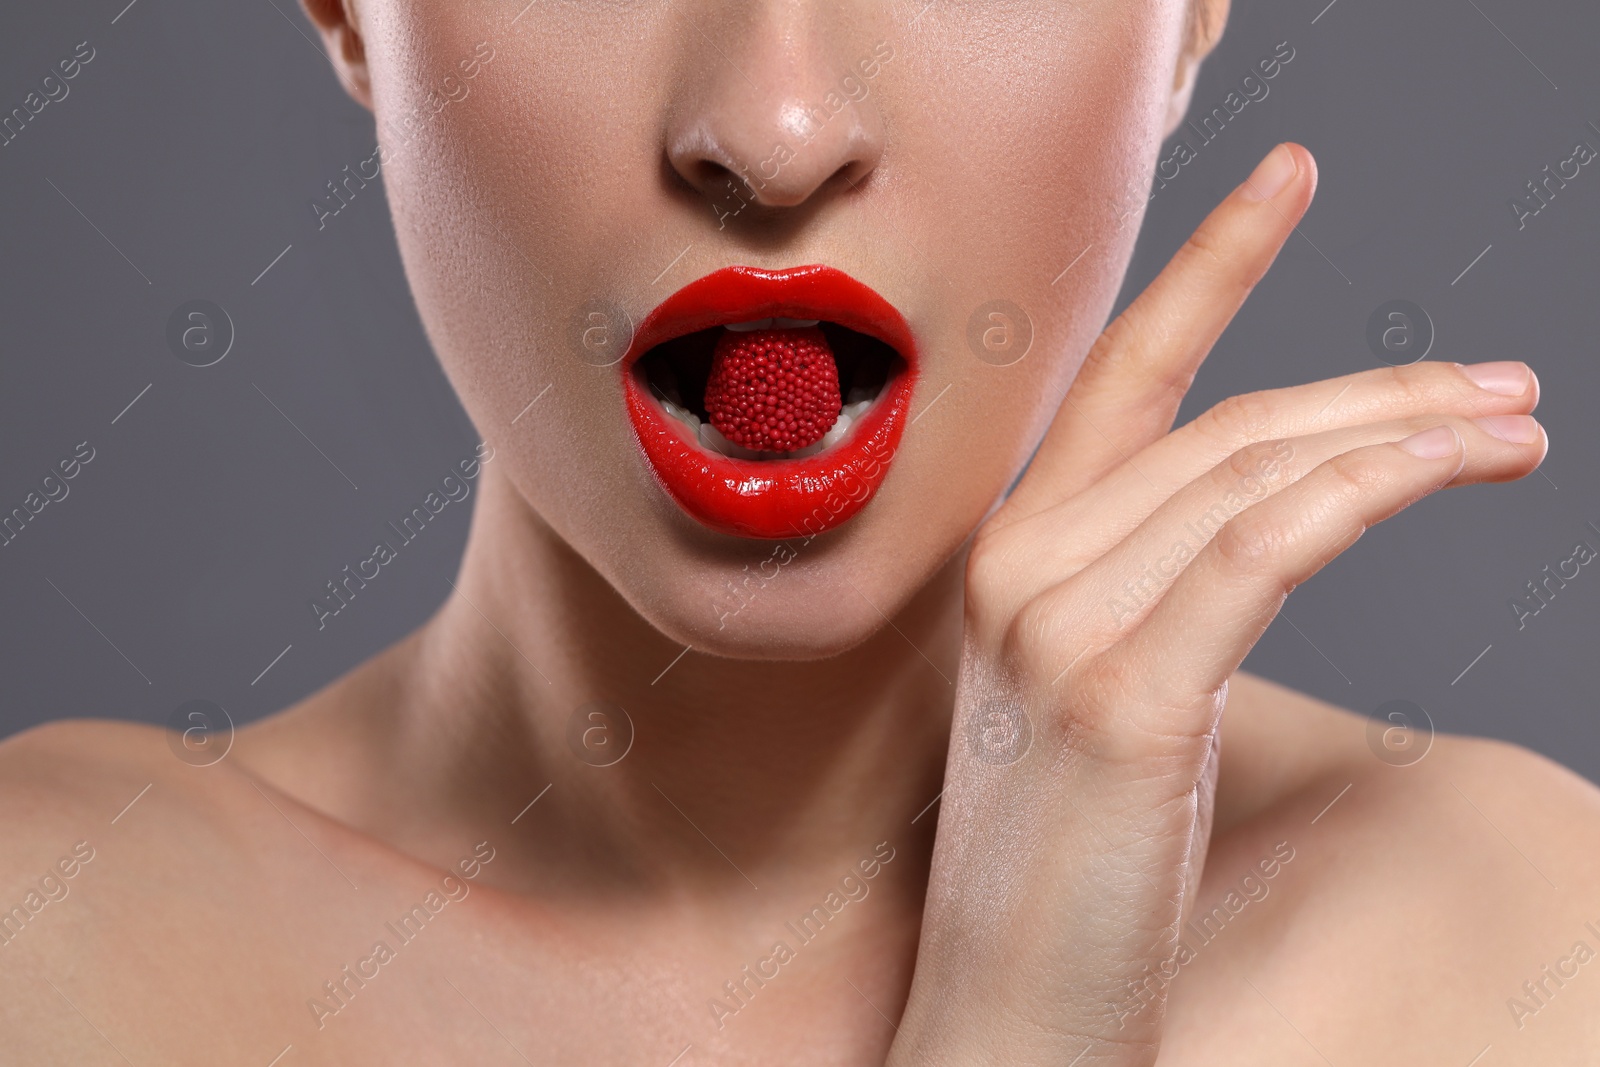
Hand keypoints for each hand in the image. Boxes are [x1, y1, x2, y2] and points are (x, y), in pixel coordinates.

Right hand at [886, 143, 1544, 1065]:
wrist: (1002, 1005)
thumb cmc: (1067, 859)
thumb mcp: (1102, 686)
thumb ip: (1152, 583)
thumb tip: (1271, 516)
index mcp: (1006, 557)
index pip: (1123, 378)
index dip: (1209, 268)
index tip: (1285, 180)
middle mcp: (1016, 568)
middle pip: (1224, 423)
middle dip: (1377, 388)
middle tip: (1498, 388)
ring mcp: (1055, 627)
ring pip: (1253, 473)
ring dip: (1401, 432)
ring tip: (1509, 429)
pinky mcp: (1122, 698)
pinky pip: (1262, 550)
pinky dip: (1363, 492)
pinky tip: (1444, 470)